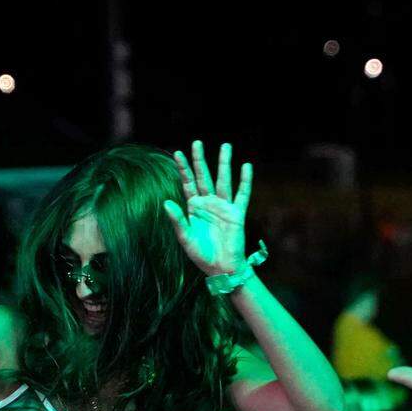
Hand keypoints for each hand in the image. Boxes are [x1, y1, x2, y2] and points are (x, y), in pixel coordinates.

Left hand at [163, 141, 253, 276]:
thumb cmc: (202, 255)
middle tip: (196, 142)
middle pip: (204, 177)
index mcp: (194, 208)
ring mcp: (223, 207)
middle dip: (200, 160)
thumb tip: (165, 202)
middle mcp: (208, 204)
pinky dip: (245, 181)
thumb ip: (177, 220)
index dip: (183, 169)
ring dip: (224, 164)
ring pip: (224, 180)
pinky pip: (242, 194)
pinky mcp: (237, 214)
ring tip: (225, 146)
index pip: (187, 184)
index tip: (177, 153)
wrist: (221, 268)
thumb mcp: (185, 238)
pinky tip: (246, 166)